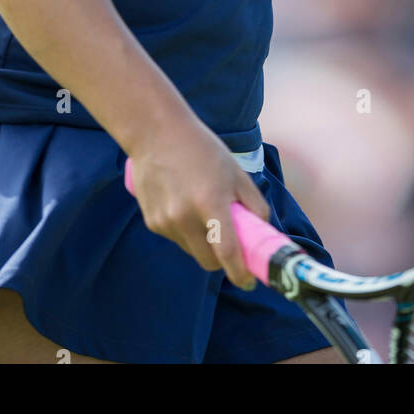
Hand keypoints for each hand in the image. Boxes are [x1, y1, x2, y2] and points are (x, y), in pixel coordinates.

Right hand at [129, 123, 270, 288]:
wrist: (156, 132)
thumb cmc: (202, 149)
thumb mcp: (236, 171)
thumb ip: (254, 204)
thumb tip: (261, 231)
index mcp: (210, 202)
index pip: (227, 253)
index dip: (239, 273)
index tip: (248, 281)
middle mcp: (185, 216)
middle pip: (208, 261)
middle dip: (221, 258)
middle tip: (227, 241)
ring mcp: (165, 221)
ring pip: (191, 250)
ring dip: (201, 242)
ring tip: (200, 209)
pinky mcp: (152, 222)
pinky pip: (175, 238)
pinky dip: (184, 230)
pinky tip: (182, 202)